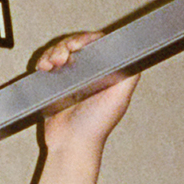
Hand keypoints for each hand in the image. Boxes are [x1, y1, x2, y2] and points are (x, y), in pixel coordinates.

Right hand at [35, 30, 138, 157]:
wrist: (72, 144)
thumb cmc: (96, 126)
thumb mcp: (120, 98)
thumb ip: (130, 75)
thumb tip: (138, 52)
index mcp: (104, 72)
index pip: (95, 44)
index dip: (85, 39)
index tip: (77, 45)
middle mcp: (89, 73)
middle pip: (76, 44)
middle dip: (66, 45)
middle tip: (61, 57)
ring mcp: (71, 78)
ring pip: (60, 51)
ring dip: (53, 53)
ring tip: (51, 64)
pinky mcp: (56, 84)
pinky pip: (48, 64)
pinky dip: (44, 62)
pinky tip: (44, 67)